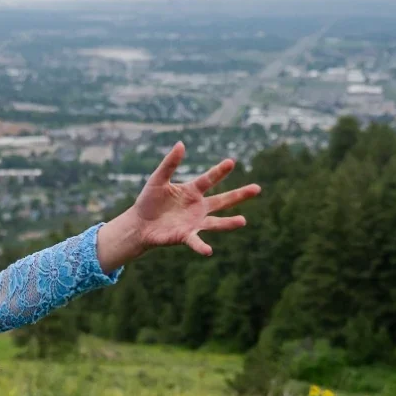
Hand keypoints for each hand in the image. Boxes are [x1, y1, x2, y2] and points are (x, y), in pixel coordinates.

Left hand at [96, 142, 259, 270]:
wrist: (139, 224)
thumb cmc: (148, 201)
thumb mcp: (158, 180)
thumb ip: (169, 164)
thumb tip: (181, 144)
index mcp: (192, 191)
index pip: (209, 179)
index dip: (219, 171)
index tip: (231, 162)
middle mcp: (198, 207)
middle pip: (222, 200)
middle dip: (239, 195)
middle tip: (257, 188)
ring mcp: (194, 223)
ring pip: (216, 223)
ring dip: (229, 223)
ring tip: (243, 221)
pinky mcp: (185, 236)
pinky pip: (196, 241)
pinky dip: (201, 246)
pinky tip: (208, 250)